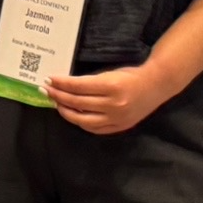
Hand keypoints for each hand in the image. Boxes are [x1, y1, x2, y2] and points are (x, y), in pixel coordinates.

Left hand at [45, 63, 169, 135]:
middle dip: (58, 96)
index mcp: (111, 86)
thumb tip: (65, 85)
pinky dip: (80, 122)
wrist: (157, 86)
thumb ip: (90, 81)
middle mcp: (113, 104)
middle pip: (77, 102)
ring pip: (83, 119)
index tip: (48, 80)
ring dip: (66, 111)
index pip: (78, 86)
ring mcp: (116, 118)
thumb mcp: (111, 73)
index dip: (61, 83)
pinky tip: (72, 115)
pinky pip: (94, 129)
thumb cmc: (132, 75)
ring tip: (56, 103)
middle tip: (45, 90)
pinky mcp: (119, 127)